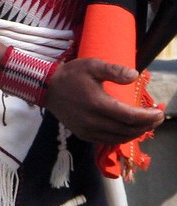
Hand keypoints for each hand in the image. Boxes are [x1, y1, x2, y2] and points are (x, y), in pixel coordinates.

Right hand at [45, 59, 163, 143]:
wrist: (47, 88)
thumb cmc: (71, 75)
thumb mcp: (92, 65)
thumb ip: (114, 70)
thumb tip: (135, 76)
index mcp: (97, 104)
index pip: (130, 116)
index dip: (148, 117)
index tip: (159, 113)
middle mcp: (93, 121)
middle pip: (128, 129)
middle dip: (146, 125)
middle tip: (157, 118)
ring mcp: (87, 130)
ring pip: (119, 137)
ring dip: (136, 133)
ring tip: (146, 124)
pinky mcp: (83, 134)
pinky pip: (108, 140)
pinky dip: (122, 137)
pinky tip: (128, 130)